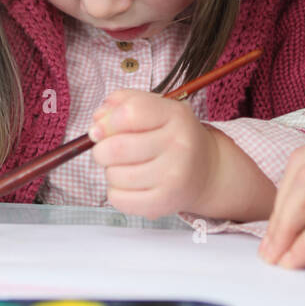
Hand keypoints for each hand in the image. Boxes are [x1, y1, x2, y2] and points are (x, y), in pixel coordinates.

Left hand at [89, 90, 219, 219]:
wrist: (206, 170)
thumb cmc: (172, 136)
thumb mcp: (156, 108)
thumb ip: (123, 102)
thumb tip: (98, 120)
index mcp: (176, 116)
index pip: (130, 113)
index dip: (106, 122)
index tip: (100, 129)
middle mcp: (179, 145)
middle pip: (117, 148)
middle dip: (101, 150)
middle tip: (108, 151)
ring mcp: (173, 176)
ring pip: (114, 175)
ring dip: (110, 171)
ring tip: (126, 167)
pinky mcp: (164, 202)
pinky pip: (118, 199)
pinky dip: (115, 192)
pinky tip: (130, 185)